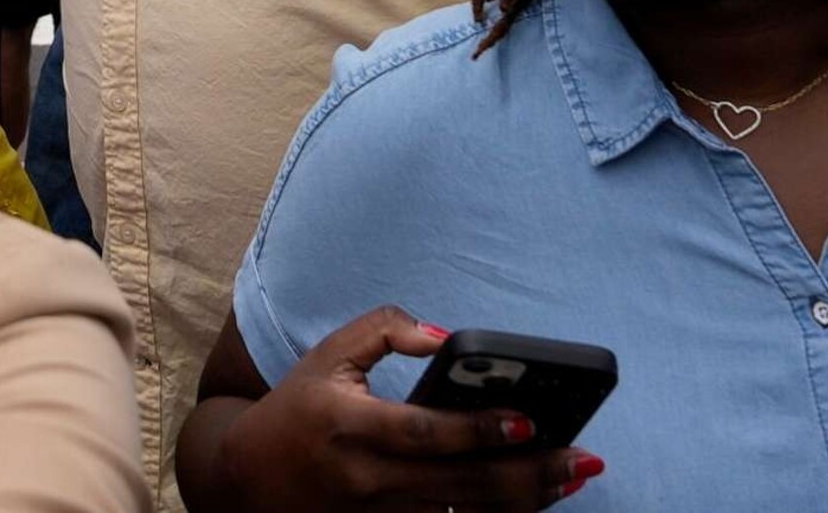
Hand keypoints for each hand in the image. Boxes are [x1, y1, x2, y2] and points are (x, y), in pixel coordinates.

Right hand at [210, 310, 590, 511]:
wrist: (247, 481)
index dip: (477, 429)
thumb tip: (446, 338)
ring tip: (570, 477)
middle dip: (527, 472)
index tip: (528, 418)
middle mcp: (365, 477)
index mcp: (347, 424)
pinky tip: (531, 502)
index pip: (422, 431)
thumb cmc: (297, 409)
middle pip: (460, 483)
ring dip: (524, 500)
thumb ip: (385, 331)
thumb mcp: (328, 355)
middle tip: (581, 456)